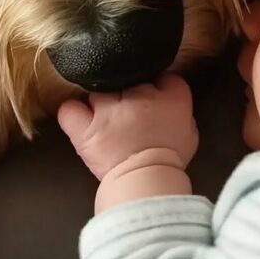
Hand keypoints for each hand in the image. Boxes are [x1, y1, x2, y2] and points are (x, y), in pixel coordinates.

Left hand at [58, 74, 197, 179]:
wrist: (148, 181)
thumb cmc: (170, 161)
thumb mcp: (190, 131)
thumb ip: (179, 108)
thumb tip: (169, 97)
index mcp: (168, 97)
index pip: (162, 77)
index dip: (156, 86)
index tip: (153, 98)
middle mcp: (137, 96)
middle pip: (127, 79)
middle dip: (127, 94)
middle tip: (128, 114)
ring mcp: (108, 109)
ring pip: (98, 90)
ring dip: (100, 102)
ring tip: (102, 118)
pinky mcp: (86, 127)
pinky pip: (70, 109)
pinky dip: (72, 113)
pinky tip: (79, 118)